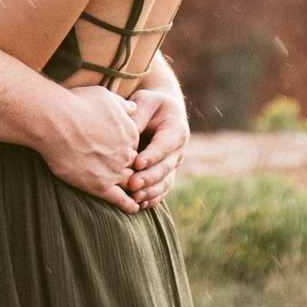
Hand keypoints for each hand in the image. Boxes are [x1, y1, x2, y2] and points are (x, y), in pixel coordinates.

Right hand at [38, 83, 143, 211]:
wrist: (55, 121)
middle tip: (132, 175)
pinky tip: (133, 208)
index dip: (129, 151)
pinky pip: (121, 199)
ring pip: (132, 183)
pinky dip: (129, 205)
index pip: (136, 147)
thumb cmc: (76, 104)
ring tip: (138, 195)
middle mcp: (127, 153)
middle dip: (134, 169)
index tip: (121, 153)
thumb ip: (123, 104)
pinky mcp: (101, 185)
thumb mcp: (105, 96)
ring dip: (135, 189)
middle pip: (136, 166)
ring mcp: (115, 170)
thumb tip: (134, 107)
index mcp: (131, 132)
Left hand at [130, 79, 189, 206]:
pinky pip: (161, 190)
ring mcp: (173, 165)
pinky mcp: (166, 175)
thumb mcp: (145, 101)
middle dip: (149, 178)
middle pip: (165, 167)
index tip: (137, 162)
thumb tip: (129, 133)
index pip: (165, 145)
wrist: (160, 113)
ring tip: (133, 197)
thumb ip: (138, 115)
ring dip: (150, 191)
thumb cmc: (149, 105)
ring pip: (164, 182)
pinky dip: (152, 198)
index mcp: (176, 130)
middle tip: (132, 184)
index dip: (153, 155)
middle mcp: (178, 151)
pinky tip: (139, 204)